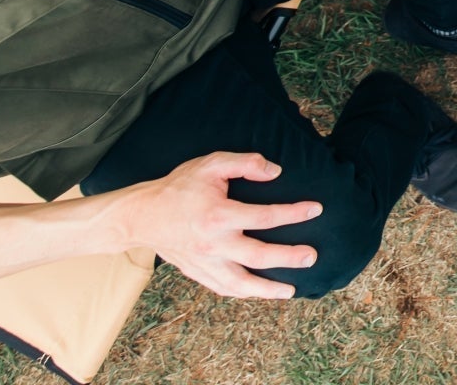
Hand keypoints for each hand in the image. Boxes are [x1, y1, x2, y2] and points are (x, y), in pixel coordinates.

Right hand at [113, 152, 320, 299]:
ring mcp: (205, 263)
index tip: (315, 209)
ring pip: (241, 283)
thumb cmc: (178, 187)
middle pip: (259, 255)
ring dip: (268, 289)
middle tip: (311, 257)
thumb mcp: (210, 164)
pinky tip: (260, 293)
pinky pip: (224, 289)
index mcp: (219, 215)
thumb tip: (275, 171)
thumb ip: (244, 163)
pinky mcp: (197, 273)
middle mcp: (213, 243)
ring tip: (291, 291)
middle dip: (288, 257)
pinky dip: (244, 293)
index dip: (294, 213)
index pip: (265, 216)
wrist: (141, 216)